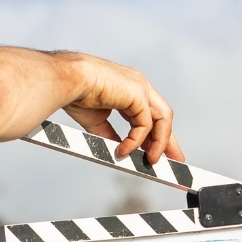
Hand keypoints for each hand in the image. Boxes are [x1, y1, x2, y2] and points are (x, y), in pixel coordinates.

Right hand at [58, 53, 182, 163]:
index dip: (157, 134)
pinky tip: (125, 150)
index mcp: (130, 89)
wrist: (67, 80)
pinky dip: (137, 140)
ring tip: (152, 161)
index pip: (151, 114)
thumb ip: (110, 135)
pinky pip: (145, 123)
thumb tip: (118, 151)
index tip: (157, 151)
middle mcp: (139, 86)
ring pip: (162, 118)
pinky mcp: (138, 93)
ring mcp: (140, 87)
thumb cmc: (76, 93)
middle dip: (168, 140)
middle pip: (163, 116)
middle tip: (174, 161)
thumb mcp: (97, 121)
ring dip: (160, 142)